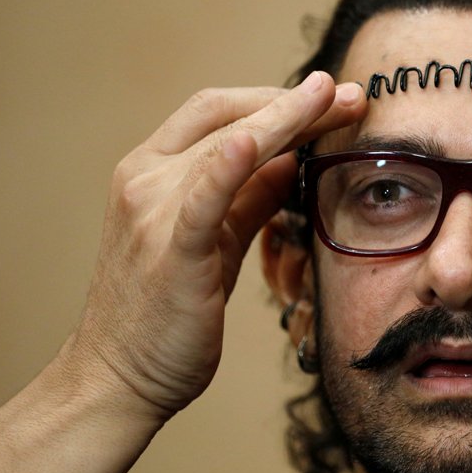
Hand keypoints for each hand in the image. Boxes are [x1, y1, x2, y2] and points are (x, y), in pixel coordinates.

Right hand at [66, 72, 366, 420]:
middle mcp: (144, 179)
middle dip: (294, 102)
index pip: (217, 111)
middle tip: (352, 94)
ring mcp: (152, 212)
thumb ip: (248, 197)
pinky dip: (229, 166)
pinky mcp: (172, 252)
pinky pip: (203, 200)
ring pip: (226, 147)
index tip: (329, 96)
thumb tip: (290, 159)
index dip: (276, 97)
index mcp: (150, 172)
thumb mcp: (216, 241)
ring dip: (288, 120)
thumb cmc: (168, 312)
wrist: (119, 377)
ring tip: (339, 103)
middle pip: (229, 118)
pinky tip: (261, 140)